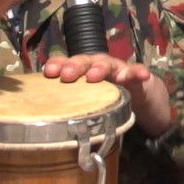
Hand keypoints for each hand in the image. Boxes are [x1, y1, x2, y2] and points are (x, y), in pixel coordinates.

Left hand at [42, 53, 172, 136]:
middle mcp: (97, 65)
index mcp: (81, 70)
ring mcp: (117, 69)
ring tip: (94, 75)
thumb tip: (42, 122)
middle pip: (85, 61)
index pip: (66, 63)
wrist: (137, 91)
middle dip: (75, 66)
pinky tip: (140, 75)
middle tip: (67, 75)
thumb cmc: (104, 94)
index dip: (57, 65)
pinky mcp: (135, 76)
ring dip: (100, 68)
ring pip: (108, 64)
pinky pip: (137, 72)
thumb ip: (68, 104)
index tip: (48, 72)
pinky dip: (137, 72)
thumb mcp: (84, 98)